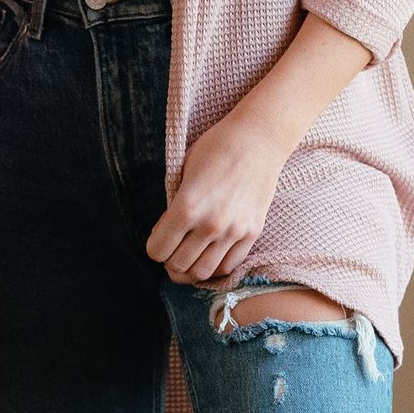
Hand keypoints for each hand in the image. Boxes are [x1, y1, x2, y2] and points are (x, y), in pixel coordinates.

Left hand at [146, 103, 288, 284]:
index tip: (160, 236)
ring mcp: (234, 231)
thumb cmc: (216, 148)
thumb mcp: (183, 173)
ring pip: (203, 272)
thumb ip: (173, 207)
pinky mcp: (252, 232)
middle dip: (169, 259)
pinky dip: (215, 266)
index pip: (157, 250)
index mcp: (186, 207)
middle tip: (173, 248)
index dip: (154, 245)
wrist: (259, 139)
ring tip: (190, 255)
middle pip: (178, 266)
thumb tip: (166, 234)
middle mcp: (210, 225)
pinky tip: (210, 254)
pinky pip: (229, 266)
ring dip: (191, 268)